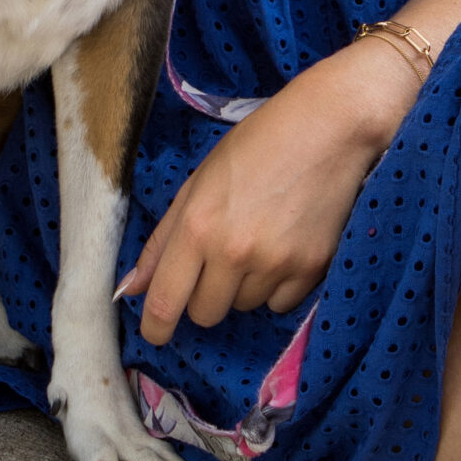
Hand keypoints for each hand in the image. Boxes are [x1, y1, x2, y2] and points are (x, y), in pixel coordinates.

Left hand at [119, 39, 421, 344]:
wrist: (330, 128)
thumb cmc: (258, 145)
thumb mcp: (199, 181)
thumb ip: (163, 239)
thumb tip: (131, 288)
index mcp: (198, 226)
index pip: (165, 302)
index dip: (155, 327)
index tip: (156, 332)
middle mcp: (234, 252)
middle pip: (205, 313)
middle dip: (203, 295)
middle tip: (217, 259)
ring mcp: (275, 264)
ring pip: (243, 307)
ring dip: (242, 286)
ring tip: (258, 239)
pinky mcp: (311, 270)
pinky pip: (280, 304)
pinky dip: (276, 286)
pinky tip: (283, 246)